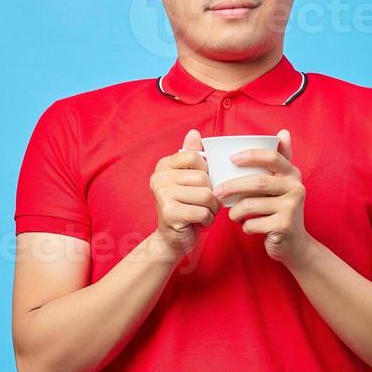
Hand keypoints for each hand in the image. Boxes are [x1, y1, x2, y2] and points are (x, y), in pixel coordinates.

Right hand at [149, 128, 220, 259]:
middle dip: (211, 195)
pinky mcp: (169, 213)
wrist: (172, 239)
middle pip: (203, 178)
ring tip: (200, 213)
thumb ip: (192, 156)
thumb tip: (194, 132)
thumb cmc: (186, 207)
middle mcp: (159, 178)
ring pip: (206, 195)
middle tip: (201, 204)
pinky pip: (203, 212)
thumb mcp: (189, 180)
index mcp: (164, 165)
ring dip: (211, 209)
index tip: (199, 185)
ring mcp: (162, 195)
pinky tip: (197, 223)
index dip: (206, 172)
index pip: (196, 156)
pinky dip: (207, 220)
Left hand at [215, 129, 314, 265]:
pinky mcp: (283, 226)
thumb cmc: (281, 210)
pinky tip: (245, 226)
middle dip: (232, 186)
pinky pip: (253, 223)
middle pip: (257, 182)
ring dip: (235, 210)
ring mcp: (291, 208)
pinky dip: (244, 226)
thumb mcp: (283, 184)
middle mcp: (296, 188)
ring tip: (231, 214)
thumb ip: (280, 160)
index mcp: (293, 174)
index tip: (231, 159)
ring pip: (251, 204)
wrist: (295, 244)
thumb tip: (283, 132)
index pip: (271, 156)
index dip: (251, 155)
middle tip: (216, 191)